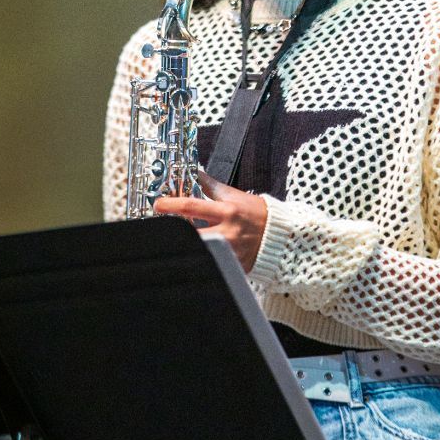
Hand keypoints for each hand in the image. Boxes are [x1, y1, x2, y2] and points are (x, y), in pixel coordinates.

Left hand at [153, 171, 267, 272]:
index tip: (158, 204)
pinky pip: (211, 262)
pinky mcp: (232, 266)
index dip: (171, 205)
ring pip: (198, 250)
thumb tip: (195, 173)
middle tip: (160, 226)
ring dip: (185, 244)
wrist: (281, 236)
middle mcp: (227, 232)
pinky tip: (194, 253)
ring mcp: (229, 252)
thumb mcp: (235, 195)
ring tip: (176, 240)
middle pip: (190, 233)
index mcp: (227, 211)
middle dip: (173, 230)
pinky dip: (201, 257)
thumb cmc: (258, 214)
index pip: (192, 206)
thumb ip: (213, 187)